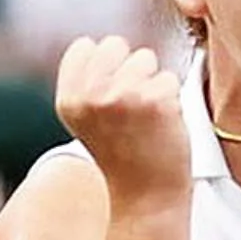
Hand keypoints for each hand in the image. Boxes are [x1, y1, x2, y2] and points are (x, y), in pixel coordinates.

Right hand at [55, 35, 189, 205]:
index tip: (110, 99)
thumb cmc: (122, 153)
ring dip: (152, 83)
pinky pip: (169, 79)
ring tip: (147, 117)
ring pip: (146, 58)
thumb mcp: (88, 118)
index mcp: (69, 99)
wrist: (146, 196)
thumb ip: (87, 81)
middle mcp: (91, 96)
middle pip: (116, 44)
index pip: (86, 46)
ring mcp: (123, 96)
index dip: (104, 67)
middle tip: (132, 108)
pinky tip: (162, 125)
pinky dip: (172, 99)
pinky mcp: (156, 102)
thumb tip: (101, 43)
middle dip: (128, 69)